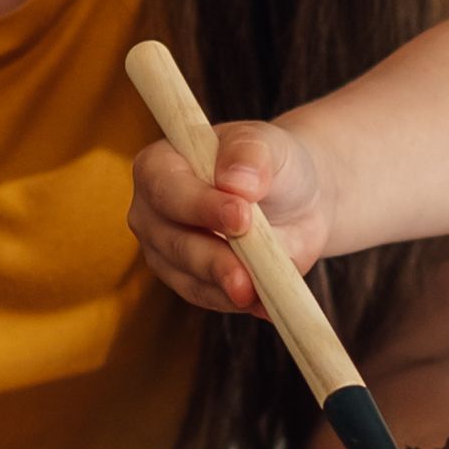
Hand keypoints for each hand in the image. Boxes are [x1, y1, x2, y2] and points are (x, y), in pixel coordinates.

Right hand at [133, 119, 331, 316]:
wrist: (295, 200)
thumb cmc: (270, 163)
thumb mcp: (266, 145)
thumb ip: (249, 155)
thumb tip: (237, 182)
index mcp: (159, 166)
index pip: (167, 190)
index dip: (200, 206)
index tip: (240, 217)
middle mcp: (152, 211)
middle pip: (173, 242)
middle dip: (214, 259)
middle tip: (247, 273)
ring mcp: (167, 251)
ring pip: (189, 277)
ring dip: (225, 288)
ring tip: (259, 293)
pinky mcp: (190, 282)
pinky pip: (209, 298)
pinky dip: (240, 302)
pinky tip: (267, 303)